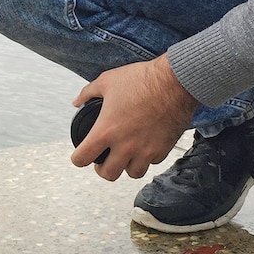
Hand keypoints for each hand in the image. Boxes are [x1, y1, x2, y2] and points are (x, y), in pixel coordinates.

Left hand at [70, 54, 198, 181]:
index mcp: (106, 130)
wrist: (175, 81)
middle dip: (102, 168)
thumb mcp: (107, 81)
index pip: (82, 158)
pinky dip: (147, 158)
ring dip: (127, 166)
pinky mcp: (163, 149)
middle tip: (103, 160)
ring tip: (126, 156)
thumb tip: (78, 101)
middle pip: (108, 174)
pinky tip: (145, 146)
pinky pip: (152, 163)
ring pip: (132, 173)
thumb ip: (88, 93)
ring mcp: (145, 150)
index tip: (81, 155)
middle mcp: (125, 145)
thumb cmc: (142, 79)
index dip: (78, 158)